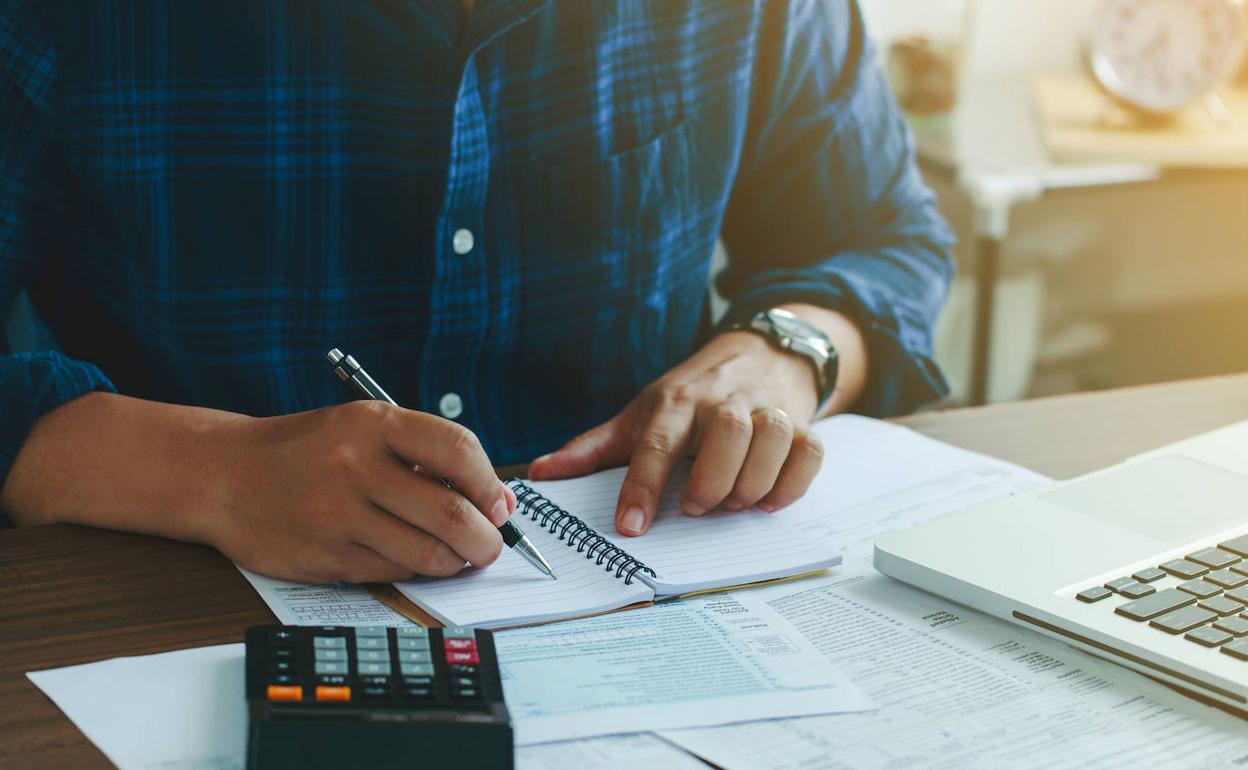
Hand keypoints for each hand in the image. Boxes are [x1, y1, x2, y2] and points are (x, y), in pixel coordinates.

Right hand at [215, 401, 515, 582]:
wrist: (224, 476)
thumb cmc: (309, 451)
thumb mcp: (363, 429)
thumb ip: (427, 456)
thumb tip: (497, 500)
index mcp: (372, 424)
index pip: (458, 450)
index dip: (490, 484)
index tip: (499, 504)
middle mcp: (355, 466)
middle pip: (450, 513)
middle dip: (486, 539)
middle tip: (491, 545)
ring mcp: (337, 515)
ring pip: (427, 553)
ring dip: (454, 561)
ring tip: (456, 554)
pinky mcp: (325, 556)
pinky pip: (392, 572)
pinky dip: (414, 570)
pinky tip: (411, 556)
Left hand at [529, 306, 865, 535]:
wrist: (761, 351)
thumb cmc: (692, 394)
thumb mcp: (640, 413)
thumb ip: (593, 448)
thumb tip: (540, 474)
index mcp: (676, 404)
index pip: (656, 444)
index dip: (642, 486)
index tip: (631, 527)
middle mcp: (723, 402)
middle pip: (728, 434)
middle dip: (712, 482)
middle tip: (695, 507)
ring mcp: (767, 409)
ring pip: (773, 439)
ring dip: (752, 484)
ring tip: (731, 503)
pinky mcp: (802, 422)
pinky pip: (809, 452)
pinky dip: (792, 483)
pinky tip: (769, 499)